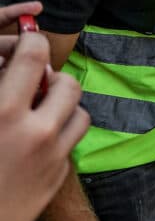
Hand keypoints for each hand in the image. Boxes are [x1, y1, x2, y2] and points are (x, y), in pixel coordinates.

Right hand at [0, 12, 89, 220]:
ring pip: (81, 115)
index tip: (30, 42)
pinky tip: (37, 143)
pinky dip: (60, 138)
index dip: (32, 44)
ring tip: (41, 112)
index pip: (33, 58)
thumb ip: (0, 92)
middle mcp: (37, 133)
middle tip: (35, 84)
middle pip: (68, 85)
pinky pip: (71, 146)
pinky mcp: (58, 178)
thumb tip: (10, 66)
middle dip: (53, 79)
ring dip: (64, 108)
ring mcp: (53, 158)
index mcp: (5, 114)